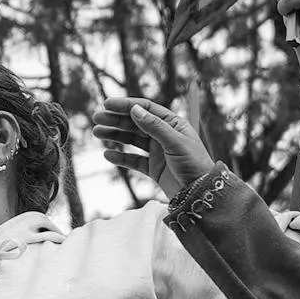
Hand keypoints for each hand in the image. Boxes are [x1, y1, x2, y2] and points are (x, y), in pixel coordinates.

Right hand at [95, 95, 217, 197]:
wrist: (202, 194)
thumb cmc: (195, 165)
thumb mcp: (175, 142)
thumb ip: (154, 126)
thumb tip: (134, 109)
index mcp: (172, 124)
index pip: (146, 108)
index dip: (126, 105)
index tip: (108, 104)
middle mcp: (164, 135)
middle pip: (136, 123)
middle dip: (116, 120)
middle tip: (97, 119)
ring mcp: (158, 152)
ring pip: (132, 140)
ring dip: (115, 135)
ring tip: (98, 133)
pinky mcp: (154, 168)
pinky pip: (134, 160)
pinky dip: (121, 157)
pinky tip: (108, 154)